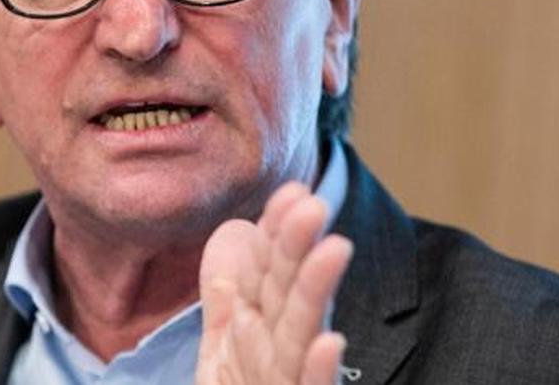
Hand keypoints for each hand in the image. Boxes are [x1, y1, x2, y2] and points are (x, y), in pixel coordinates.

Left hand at [195, 182, 352, 384]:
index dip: (277, 233)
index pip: (267, 271)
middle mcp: (278, 352)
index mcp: (259, 330)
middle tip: (312, 203)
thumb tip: (235, 238)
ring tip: (333, 248)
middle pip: (287, 292)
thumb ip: (228, 299)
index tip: (290, 192)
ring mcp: (288, 383)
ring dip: (317, 292)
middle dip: (298, 248)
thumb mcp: (225, 349)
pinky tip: (329, 340)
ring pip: (300, 333)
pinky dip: (318, 368)